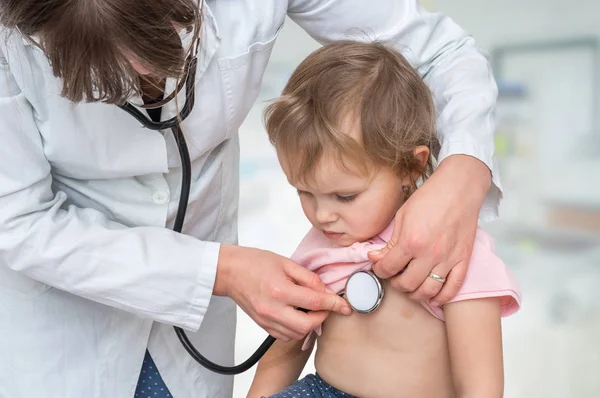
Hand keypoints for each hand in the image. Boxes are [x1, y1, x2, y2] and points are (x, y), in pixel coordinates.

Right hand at [214, 244, 351, 340]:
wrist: (229, 272)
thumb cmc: (254, 262)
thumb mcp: (285, 263)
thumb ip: (308, 278)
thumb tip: (325, 291)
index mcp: (279, 290)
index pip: (315, 302)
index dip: (334, 304)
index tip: (345, 306)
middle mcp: (272, 309)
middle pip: (308, 325)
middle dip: (322, 317)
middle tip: (325, 305)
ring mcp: (266, 320)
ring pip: (298, 334)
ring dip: (310, 324)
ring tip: (311, 309)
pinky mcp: (263, 325)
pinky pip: (286, 335)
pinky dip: (297, 329)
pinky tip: (298, 315)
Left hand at [368, 155, 490, 305]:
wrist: (459, 188)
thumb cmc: (429, 198)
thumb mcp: (402, 216)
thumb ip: (390, 242)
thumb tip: (375, 258)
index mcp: (411, 241)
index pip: (388, 268)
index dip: (380, 270)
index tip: (380, 267)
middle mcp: (429, 254)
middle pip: (407, 284)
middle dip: (396, 284)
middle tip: (395, 276)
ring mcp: (448, 259)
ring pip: (428, 291)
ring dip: (415, 294)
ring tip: (410, 287)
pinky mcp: (463, 260)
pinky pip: (453, 288)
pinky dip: (442, 298)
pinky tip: (432, 297)